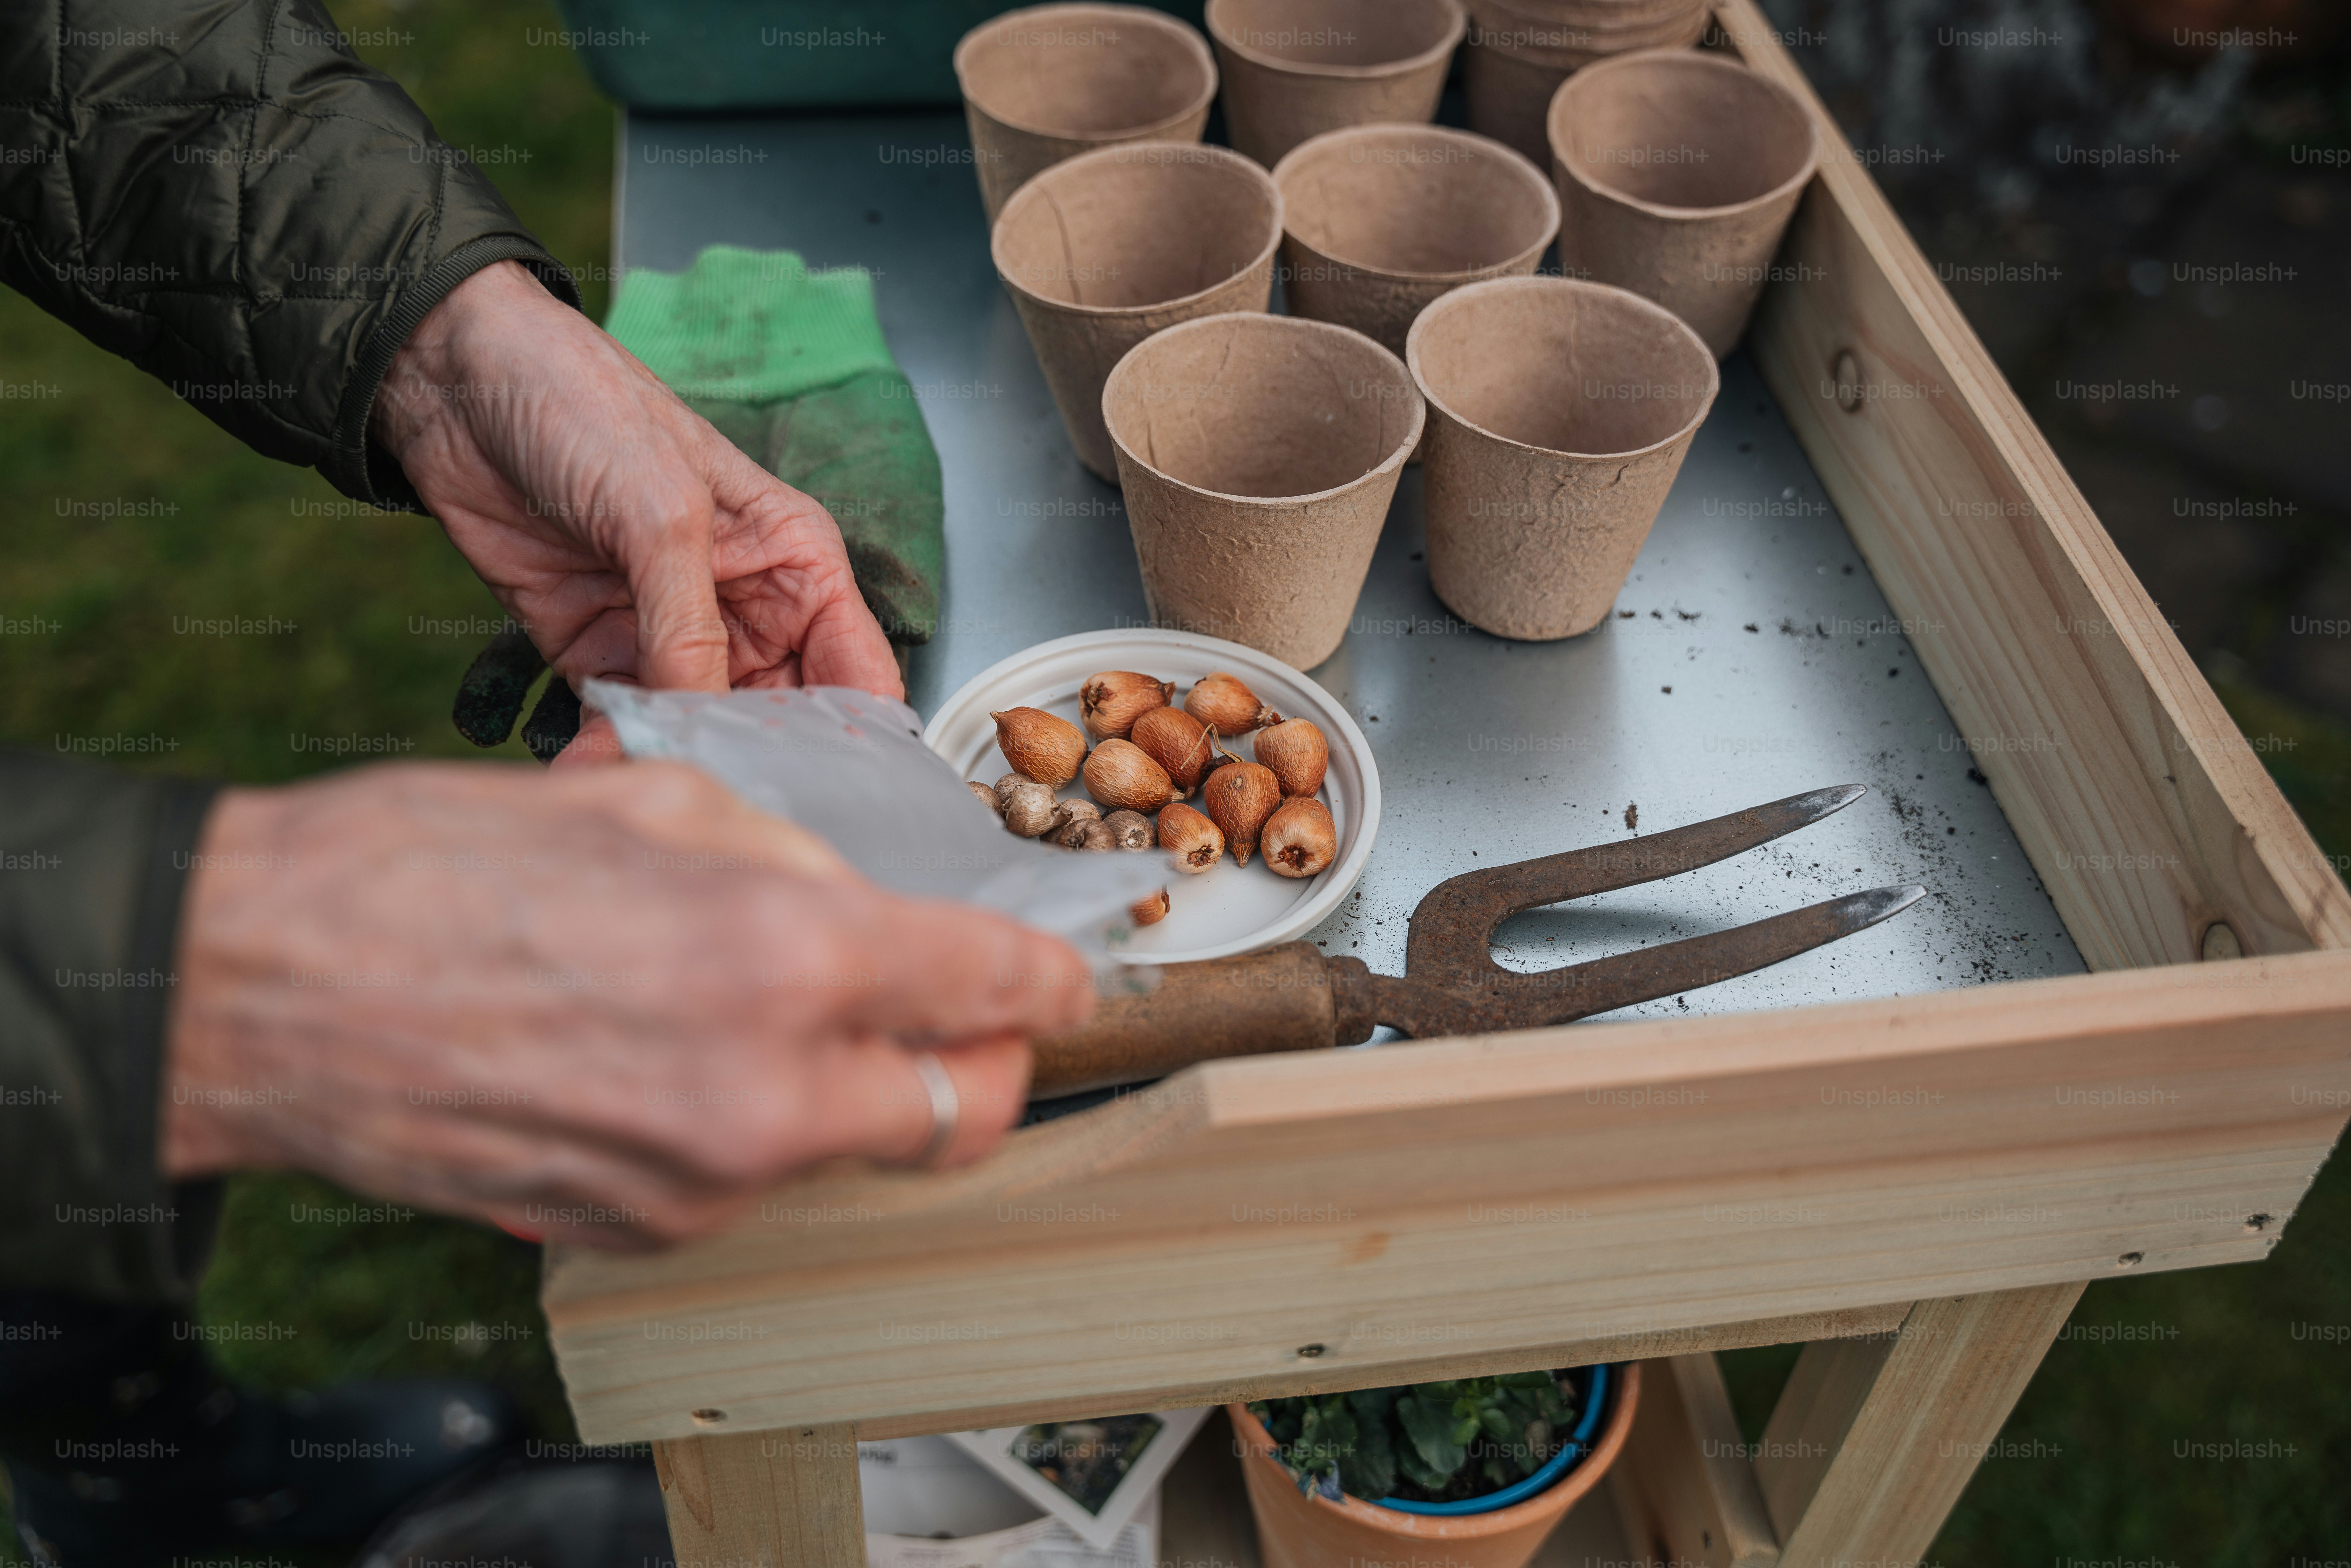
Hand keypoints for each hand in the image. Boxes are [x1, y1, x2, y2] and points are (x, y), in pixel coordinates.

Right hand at [162, 761, 1096, 1245]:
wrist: (268, 983)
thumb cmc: (431, 872)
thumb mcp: (652, 809)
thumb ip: (792, 866)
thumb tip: (867, 906)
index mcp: (783, 960)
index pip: (996, 993)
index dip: (1050, 981)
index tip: (1061, 975)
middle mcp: (762, 1094)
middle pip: (967, 1113)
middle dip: (985, 1063)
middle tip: (959, 1014)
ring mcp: (700, 1181)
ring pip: (857, 1151)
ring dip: (855, 1089)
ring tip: (772, 1012)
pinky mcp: (636, 1226)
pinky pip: (753, 1180)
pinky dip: (756, 1124)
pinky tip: (682, 1055)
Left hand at [370, 261, 901, 764]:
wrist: (456, 383)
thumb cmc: (584, 404)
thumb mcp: (660, 512)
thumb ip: (690, 627)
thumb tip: (703, 724)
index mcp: (794, 562)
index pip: (858, 672)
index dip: (857, 741)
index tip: (833, 798)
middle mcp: (743, 608)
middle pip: (779, 721)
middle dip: (754, 765)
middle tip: (723, 803)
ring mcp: (669, 635)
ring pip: (696, 733)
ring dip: (673, 764)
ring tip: (641, 787)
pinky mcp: (596, 652)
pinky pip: (617, 724)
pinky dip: (603, 753)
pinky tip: (584, 774)